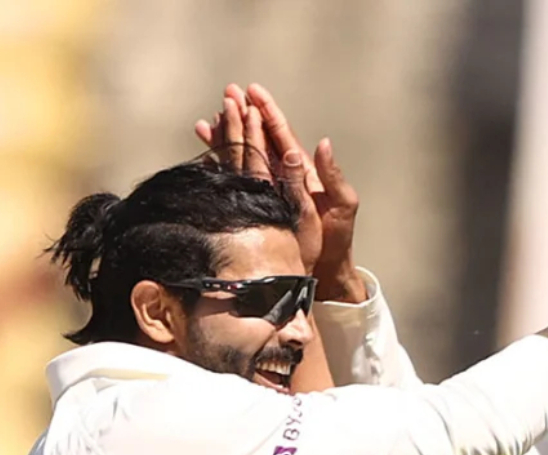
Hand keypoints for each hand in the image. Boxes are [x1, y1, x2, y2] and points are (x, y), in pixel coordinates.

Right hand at [196, 84, 364, 302]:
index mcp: (302, 170)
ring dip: (225, 139)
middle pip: (258, 138)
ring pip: (243, 158)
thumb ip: (332, 175)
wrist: (326, 269)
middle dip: (242, 115)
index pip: (281, 134)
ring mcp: (268, 191)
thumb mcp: (343, 204)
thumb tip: (322, 143)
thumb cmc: (338, 238)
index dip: (267, 111)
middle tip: (226, 94)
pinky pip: (235, 182)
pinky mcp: (258, 207)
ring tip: (205, 123)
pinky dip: (220, 168)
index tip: (252, 92)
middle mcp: (282, 176)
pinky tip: (205, 159)